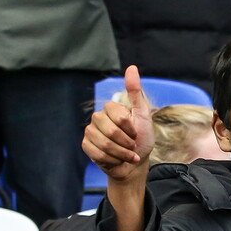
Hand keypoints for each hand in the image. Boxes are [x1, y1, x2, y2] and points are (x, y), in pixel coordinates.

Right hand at [81, 65, 154, 181]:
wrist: (134, 163)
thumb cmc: (141, 139)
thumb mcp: (144, 115)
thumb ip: (136, 93)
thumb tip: (132, 67)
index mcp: (111, 108)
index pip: (119, 116)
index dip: (131, 129)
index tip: (136, 134)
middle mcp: (98, 117)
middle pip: (111, 132)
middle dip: (127, 143)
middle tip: (132, 146)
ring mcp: (90, 131)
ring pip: (104, 144)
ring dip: (121, 154)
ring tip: (127, 154)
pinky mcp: (86, 145)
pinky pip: (97, 153)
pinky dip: (112, 160)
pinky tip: (117, 160)